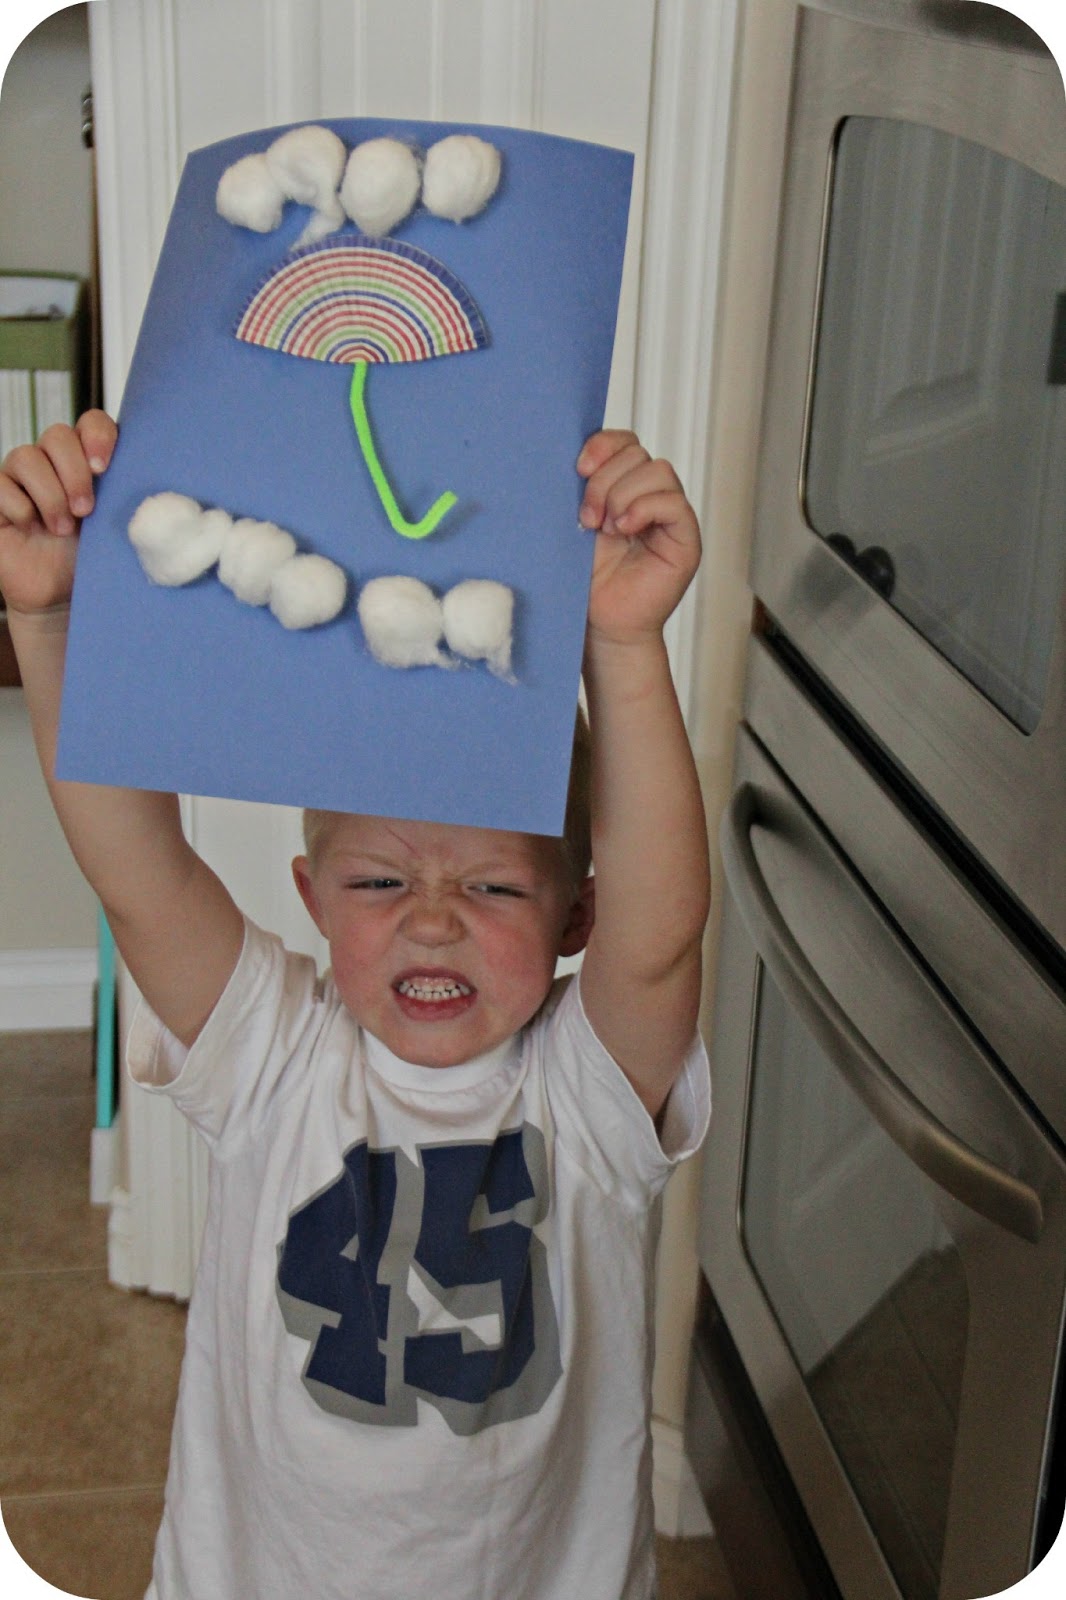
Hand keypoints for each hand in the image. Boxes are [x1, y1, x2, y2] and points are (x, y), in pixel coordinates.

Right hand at [0, 411, 117, 614]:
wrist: (59, 594)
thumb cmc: (90, 558)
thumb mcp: (115, 529)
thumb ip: (128, 503)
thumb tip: (154, 494)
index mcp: (87, 460)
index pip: (91, 423)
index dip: (97, 436)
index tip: (104, 468)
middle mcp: (52, 460)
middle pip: (57, 435)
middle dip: (74, 473)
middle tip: (86, 511)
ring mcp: (21, 477)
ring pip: (26, 456)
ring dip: (49, 495)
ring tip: (62, 529)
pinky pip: (1, 485)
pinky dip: (20, 508)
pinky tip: (31, 528)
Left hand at [577, 430, 700, 647]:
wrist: (601, 624)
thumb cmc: (587, 581)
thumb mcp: (576, 525)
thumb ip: (583, 490)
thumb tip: (577, 458)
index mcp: (623, 487)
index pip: (625, 442)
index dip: (603, 445)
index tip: (578, 468)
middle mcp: (649, 496)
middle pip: (637, 453)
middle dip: (605, 479)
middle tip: (589, 517)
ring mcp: (670, 516)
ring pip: (657, 471)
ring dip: (623, 495)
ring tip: (608, 528)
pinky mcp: (685, 538)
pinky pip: (673, 503)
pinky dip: (646, 508)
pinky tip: (626, 528)